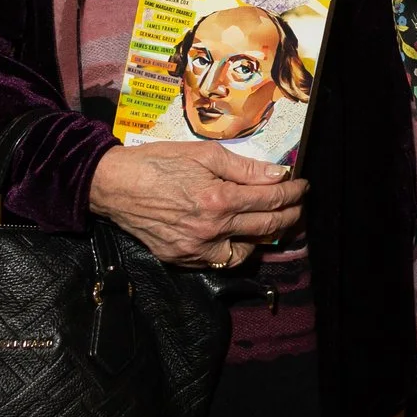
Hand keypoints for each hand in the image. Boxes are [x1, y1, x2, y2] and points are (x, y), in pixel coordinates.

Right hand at [88, 141, 307, 268]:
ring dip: (264, 239)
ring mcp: (196, 249)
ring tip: (272, 222)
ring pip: (246, 253)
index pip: (271, 200)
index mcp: (219, 200)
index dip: (293, 193)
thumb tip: (278, 175)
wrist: (113, 185)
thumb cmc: (158, 162)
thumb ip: (245, 168)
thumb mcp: (204, 154)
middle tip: (298, 205)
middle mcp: (211, 230)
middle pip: (265, 228)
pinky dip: (235, 251)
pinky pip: (219, 262)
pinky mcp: (181, 259)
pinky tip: (239, 237)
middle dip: (290, 216)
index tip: (303, 186)